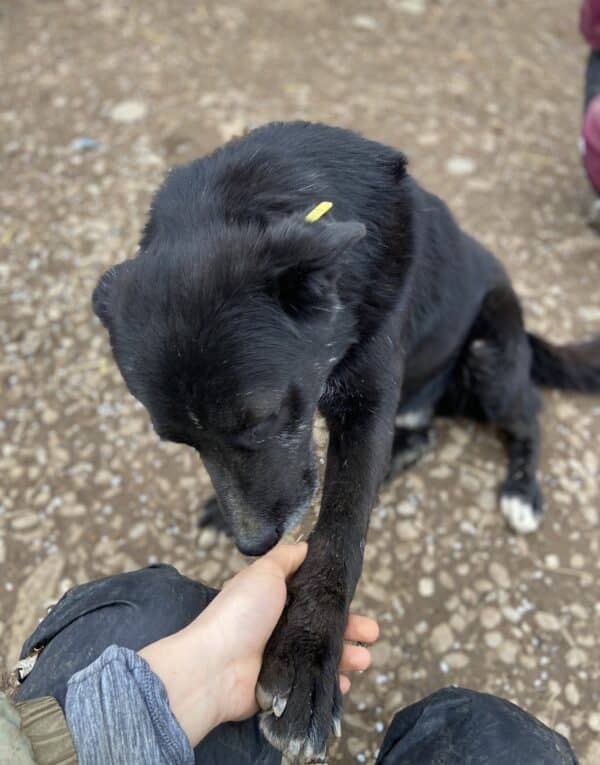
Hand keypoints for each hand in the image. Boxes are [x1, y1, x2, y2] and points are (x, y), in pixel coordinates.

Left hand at [140, 543, 377, 747]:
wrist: (215, 666)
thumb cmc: (240, 614)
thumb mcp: (264, 573)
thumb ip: (286, 558)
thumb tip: (305, 544)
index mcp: (276, 599)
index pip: (314, 597)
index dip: (336, 599)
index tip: (356, 598)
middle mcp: (280, 627)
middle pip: (324, 627)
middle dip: (352, 629)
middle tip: (373, 633)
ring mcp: (282, 658)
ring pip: (323, 656)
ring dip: (348, 656)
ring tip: (365, 659)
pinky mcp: (282, 685)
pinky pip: (313, 683)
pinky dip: (332, 683)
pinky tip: (345, 681)